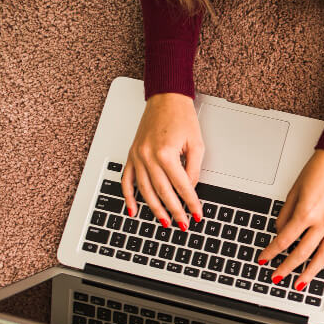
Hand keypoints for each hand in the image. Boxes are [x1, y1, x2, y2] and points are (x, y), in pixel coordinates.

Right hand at [121, 93, 203, 229]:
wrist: (165, 99)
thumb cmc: (181, 116)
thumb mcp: (196, 143)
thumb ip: (193, 168)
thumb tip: (190, 188)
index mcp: (166, 153)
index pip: (182, 186)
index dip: (191, 203)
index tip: (196, 214)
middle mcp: (149, 156)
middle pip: (163, 192)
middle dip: (174, 210)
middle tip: (182, 224)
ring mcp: (137, 156)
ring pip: (144, 191)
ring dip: (154, 209)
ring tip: (164, 222)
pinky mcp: (132, 155)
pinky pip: (127, 180)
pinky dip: (128, 197)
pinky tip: (134, 210)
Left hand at [257, 149, 323, 290]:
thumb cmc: (320, 168)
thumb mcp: (294, 189)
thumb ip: (286, 213)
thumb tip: (281, 232)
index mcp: (306, 212)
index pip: (284, 240)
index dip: (271, 252)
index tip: (264, 259)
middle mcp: (323, 222)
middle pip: (301, 252)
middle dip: (286, 267)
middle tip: (277, 276)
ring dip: (310, 273)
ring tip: (300, 284)